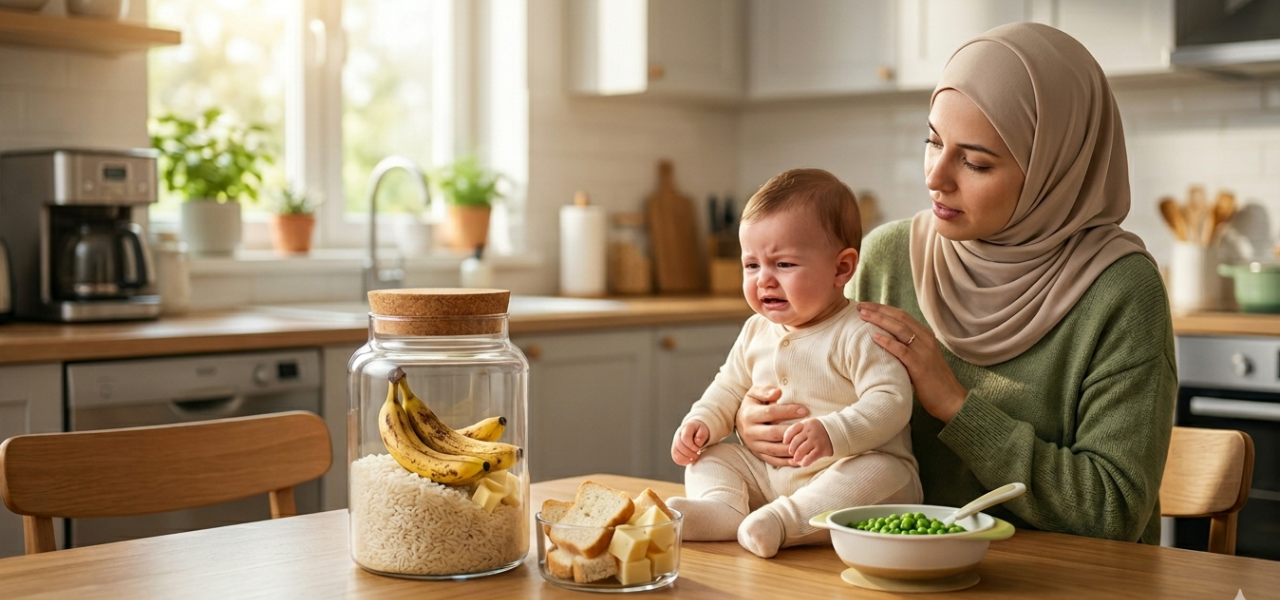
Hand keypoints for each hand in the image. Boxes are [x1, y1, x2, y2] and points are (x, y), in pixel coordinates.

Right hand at [672, 420, 710, 465]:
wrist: (695, 431)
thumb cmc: (700, 431)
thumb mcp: (704, 430)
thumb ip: (702, 435)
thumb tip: (697, 442)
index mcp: (686, 428)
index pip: (685, 438)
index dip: (691, 446)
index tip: (698, 449)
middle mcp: (678, 434)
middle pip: (679, 446)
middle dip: (689, 453)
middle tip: (697, 455)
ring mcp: (675, 442)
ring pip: (675, 452)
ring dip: (685, 458)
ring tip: (693, 459)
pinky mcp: (675, 449)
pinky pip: (675, 457)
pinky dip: (682, 461)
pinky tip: (689, 461)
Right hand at [734, 385, 808, 467]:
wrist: (739, 419)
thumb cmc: (752, 403)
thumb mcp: (755, 393)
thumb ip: (765, 391)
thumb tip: (778, 393)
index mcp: (749, 414)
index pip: (771, 413)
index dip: (788, 411)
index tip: (805, 410)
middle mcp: (749, 431)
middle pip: (773, 433)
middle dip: (792, 432)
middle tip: (807, 430)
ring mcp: (753, 444)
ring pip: (773, 449)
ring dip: (790, 449)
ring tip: (805, 446)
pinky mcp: (757, 453)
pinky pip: (772, 460)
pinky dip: (785, 462)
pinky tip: (797, 460)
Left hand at [783, 419, 832, 466]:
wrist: (839, 432)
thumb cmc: (820, 430)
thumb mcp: (810, 425)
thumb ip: (799, 431)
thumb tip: (785, 443)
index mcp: (806, 424)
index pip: (792, 429)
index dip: (787, 437)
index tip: (785, 443)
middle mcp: (810, 431)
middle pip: (795, 441)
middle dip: (791, 449)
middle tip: (791, 453)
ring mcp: (816, 440)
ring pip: (800, 450)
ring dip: (796, 457)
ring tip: (796, 459)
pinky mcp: (822, 449)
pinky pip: (810, 458)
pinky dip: (804, 462)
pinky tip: (804, 463)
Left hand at [858, 302, 967, 422]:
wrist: (951, 400)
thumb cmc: (932, 382)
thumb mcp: (920, 359)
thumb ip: (907, 348)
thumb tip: (884, 342)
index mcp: (925, 336)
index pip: (902, 315)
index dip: (883, 308)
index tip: (866, 305)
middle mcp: (926, 340)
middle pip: (900, 318)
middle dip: (878, 310)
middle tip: (860, 306)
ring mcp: (924, 352)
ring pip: (900, 329)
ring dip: (880, 320)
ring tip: (863, 316)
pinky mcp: (920, 366)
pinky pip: (902, 350)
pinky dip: (888, 341)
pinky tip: (874, 336)